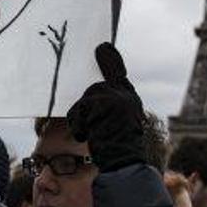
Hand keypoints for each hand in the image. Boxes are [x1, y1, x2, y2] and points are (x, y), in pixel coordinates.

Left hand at [66, 42, 145, 172]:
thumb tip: (92, 97)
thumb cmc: (118, 147)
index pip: (117, 73)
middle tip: (95, 130)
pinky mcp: (100, 103)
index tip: (102, 45)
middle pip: (90, 92)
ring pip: (82, 104)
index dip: (109, 59)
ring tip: (96, 135)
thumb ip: (107, 105)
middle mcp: (123, 94)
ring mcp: (112, 97)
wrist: (124, 162)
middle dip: (84, 112)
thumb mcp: (114, 122)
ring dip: (82, 122)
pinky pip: (77, 112)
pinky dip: (79, 127)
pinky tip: (90, 137)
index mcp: (128, 98)